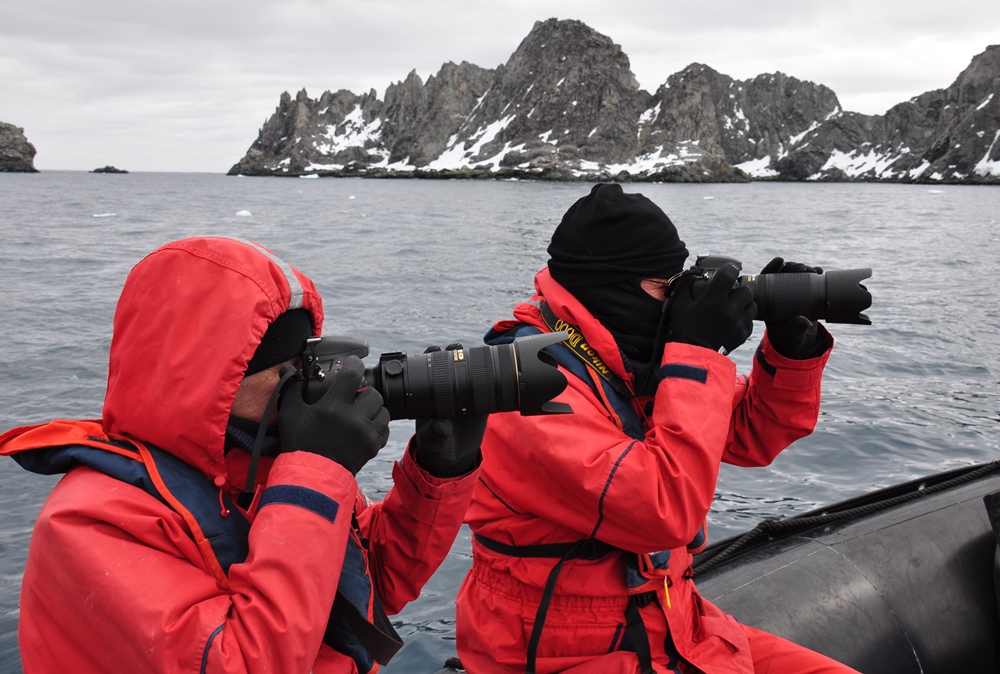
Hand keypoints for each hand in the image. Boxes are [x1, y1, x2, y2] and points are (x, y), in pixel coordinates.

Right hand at [278, 355, 389, 474]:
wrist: (312, 476)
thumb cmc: (300, 444)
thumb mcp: (290, 414)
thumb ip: (291, 389)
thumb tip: (288, 370)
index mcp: (334, 406)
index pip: (352, 374)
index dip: (354, 364)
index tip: (353, 364)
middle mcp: (354, 418)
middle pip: (373, 393)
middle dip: (364, 392)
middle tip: (354, 396)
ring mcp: (366, 433)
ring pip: (382, 410)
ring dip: (373, 408)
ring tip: (360, 412)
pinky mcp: (373, 447)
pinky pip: (384, 429)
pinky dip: (377, 425)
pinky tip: (365, 426)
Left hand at [414, 345, 486, 477]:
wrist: (453, 458)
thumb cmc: (435, 446)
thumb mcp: (432, 440)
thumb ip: (434, 433)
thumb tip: (440, 425)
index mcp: (431, 395)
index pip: (429, 370)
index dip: (431, 357)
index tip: (433, 350)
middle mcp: (447, 391)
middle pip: (449, 365)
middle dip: (452, 353)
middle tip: (454, 348)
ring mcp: (465, 396)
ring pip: (469, 373)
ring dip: (472, 361)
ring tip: (473, 355)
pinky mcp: (480, 405)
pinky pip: (487, 389)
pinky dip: (491, 381)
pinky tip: (495, 373)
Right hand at [667, 263, 755, 354]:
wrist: (694, 354)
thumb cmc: (685, 329)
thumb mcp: (679, 305)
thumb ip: (684, 287)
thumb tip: (690, 275)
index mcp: (713, 298)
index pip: (729, 274)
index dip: (731, 269)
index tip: (730, 270)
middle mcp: (729, 308)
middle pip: (746, 290)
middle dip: (740, 290)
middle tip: (733, 294)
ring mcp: (738, 321)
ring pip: (752, 305)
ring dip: (745, 304)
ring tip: (736, 308)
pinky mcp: (742, 333)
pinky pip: (750, 321)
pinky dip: (744, 320)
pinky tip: (735, 322)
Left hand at [759, 257, 827, 358]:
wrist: (796, 335)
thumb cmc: (786, 333)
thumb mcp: (789, 332)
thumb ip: (794, 327)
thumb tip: (804, 321)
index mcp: (766, 298)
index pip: (765, 278)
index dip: (771, 267)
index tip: (780, 260)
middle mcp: (776, 290)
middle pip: (781, 272)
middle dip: (791, 266)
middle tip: (802, 267)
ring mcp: (789, 289)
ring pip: (794, 272)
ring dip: (803, 268)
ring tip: (813, 270)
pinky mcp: (801, 289)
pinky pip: (806, 278)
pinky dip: (813, 273)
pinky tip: (819, 271)